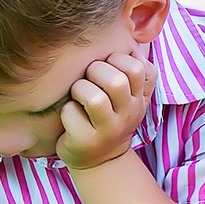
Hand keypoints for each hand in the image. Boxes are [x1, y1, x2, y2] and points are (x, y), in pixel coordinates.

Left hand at [57, 52, 157, 170]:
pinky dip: (67, 110)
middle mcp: (128, 114)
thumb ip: (136, 72)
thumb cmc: (109, 119)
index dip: (118, 59)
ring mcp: (108, 130)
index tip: (107, 66)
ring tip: (78, 96)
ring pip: (94, 98)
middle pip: (117, 81)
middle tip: (88, 78)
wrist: (101, 161)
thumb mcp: (129, 98)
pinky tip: (71, 116)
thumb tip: (132, 43)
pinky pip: (71, 113)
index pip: (137, 68)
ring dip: (79, 89)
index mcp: (138, 99)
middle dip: (95, 71)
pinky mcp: (86, 141)